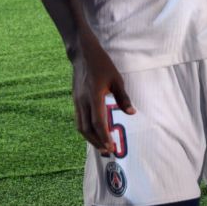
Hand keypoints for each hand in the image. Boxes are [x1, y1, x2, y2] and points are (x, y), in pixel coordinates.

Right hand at [71, 40, 133, 154]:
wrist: (82, 54)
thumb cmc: (102, 65)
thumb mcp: (116, 79)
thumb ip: (123, 98)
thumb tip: (131, 113)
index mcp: (94, 96)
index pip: (98, 123)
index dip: (104, 137)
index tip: (111, 147)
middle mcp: (83, 101)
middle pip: (87, 128)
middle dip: (97, 141)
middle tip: (107, 151)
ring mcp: (77, 101)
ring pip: (80, 126)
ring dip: (90, 138)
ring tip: (100, 145)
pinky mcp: (75, 100)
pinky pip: (79, 119)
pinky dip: (86, 129)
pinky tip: (94, 133)